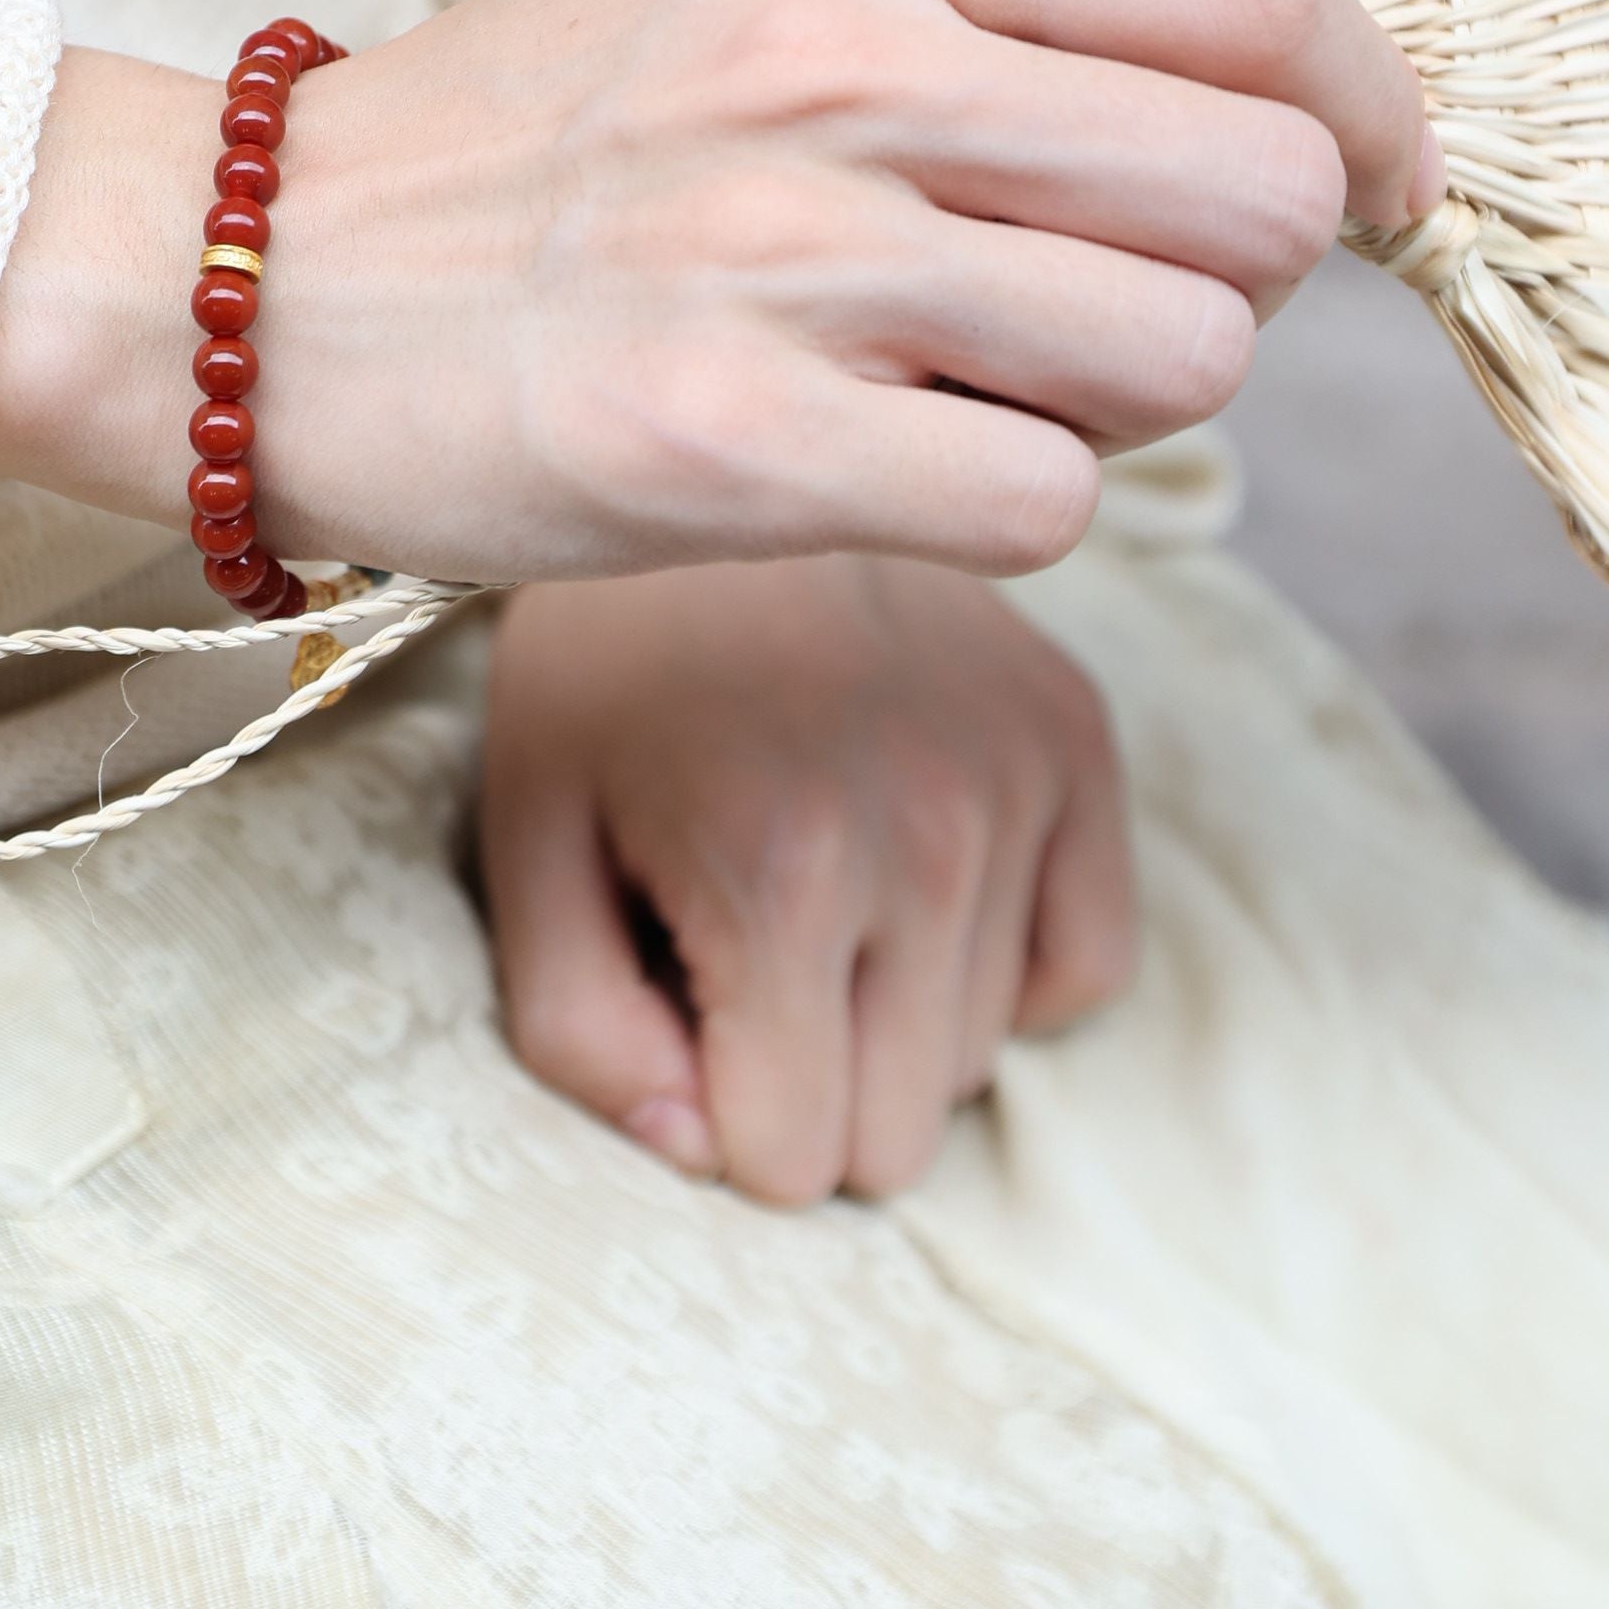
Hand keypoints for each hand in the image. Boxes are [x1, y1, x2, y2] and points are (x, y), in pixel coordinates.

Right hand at [0, 0, 1435, 582]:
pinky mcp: (732, 447)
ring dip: (1115, 400)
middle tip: (1108, 297)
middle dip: (1235, 274)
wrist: (246, 285)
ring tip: (962, 380)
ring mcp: (786, 256)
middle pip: (1265, 186)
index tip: (1369, 184)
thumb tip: (1271, 84)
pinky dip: (1008, 507)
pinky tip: (885, 466)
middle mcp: (837, 59)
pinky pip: (1052, 504)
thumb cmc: (528, 144)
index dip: (1371, 102)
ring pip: (1183, 357)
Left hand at [478, 556, 1135, 1201]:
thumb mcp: (522, 844)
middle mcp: (929, 836)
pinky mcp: (1080, 740)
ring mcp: (1022, 785)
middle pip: (895, 1136)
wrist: (704, 450)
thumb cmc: (596, 672)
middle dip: (803, 1084)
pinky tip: (912, 885)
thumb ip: (580, 1032)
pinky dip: (1002, 965)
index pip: (792, 1158)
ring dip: (889, 1017)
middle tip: (735, 947)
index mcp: (777, 871)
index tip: (676, 1006)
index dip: (718, 1113)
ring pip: (982, 1062)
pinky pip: (1086, 968)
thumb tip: (702, 1147)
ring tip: (810, 876)